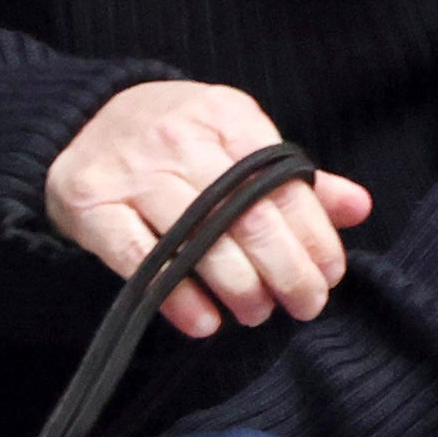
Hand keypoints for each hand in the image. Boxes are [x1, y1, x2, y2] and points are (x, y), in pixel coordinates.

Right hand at [43, 81, 377, 338]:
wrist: (79, 123)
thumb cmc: (173, 139)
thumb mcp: (235, 139)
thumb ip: (292, 179)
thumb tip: (358, 207)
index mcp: (225, 115)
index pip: (282, 183)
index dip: (314, 237)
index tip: (328, 276)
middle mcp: (179, 138)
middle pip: (247, 216)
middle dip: (287, 271)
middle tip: (303, 306)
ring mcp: (132, 173)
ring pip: (199, 240)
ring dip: (239, 288)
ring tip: (256, 314)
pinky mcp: (91, 207)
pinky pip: (141, 261)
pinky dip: (177, 297)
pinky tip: (204, 321)